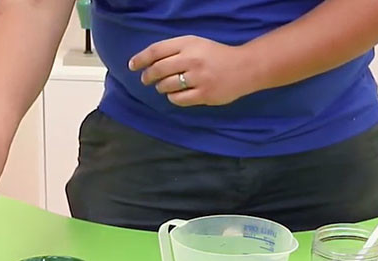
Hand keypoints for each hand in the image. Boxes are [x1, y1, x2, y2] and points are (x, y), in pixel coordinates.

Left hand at [129, 35, 262, 106]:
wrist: (245, 67)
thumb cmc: (217, 56)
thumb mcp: (196, 44)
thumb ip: (175, 50)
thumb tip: (149, 63)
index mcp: (188, 43)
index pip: (156, 50)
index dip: (141, 59)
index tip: (132, 66)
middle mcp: (192, 59)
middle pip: (158, 70)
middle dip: (148, 76)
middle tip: (146, 80)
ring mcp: (198, 78)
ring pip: (166, 86)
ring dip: (160, 87)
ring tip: (164, 86)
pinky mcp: (204, 94)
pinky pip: (178, 99)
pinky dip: (172, 98)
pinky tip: (176, 94)